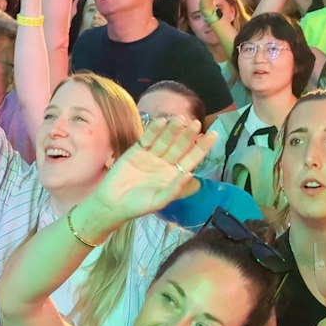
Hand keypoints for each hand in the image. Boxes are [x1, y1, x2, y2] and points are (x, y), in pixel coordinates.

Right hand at [86, 114, 212, 223]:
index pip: (192, 158)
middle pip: (179, 146)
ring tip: (180, 118)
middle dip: (188, 135)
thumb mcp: (159, 201)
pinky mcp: (137, 150)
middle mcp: (165, 163)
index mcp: (174, 175)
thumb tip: (191, 174)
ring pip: (165, 139)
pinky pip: (147, 138)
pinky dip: (154, 130)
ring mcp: (151, 155)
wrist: (111, 204)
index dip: (202, 147)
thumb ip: (175, 189)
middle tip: (195, 123)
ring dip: (172, 129)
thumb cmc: (137, 206)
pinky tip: (161, 121)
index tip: (214, 134)